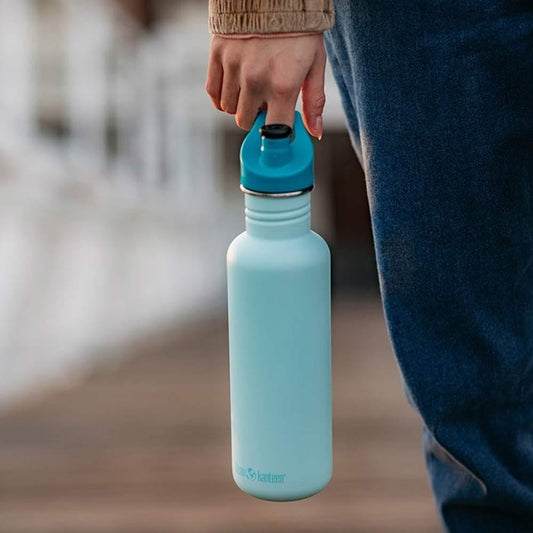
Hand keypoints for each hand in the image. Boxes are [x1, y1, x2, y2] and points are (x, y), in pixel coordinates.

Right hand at [206, 34, 325, 137]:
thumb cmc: (300, 31)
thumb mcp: (315, 65)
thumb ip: (314, 101)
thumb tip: (315, 133)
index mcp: (282, 86)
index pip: (274, 131)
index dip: (277, 136)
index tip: (280, 132)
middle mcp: (255, 80)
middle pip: (245, 122)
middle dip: (255, 117)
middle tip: (266, 101)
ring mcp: (233, 67)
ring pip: (228, 109)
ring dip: (239, 105)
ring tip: (252, 88)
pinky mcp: (218, 55)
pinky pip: (213, 92)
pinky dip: (222, 97)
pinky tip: (234, 88)